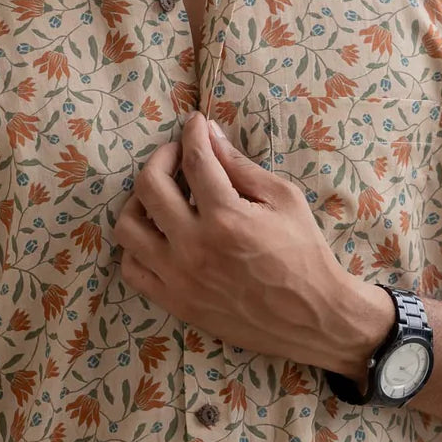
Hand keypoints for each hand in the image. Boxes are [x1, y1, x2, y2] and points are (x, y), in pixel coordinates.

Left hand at [112, 109, 362, 371]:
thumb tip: (210, 136)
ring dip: (139, 200)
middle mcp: (194, 246)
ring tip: (160, 194)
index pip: (195, 160)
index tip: (195, 123)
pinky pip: (132, 268)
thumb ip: (242, 166)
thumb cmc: (305, 253)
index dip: (192, 133)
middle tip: (177, 154)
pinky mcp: (175, 302)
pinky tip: (158, 233)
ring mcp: (179, 278)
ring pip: (128, 227)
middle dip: (161, 157)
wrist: (313, 317)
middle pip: (149, 186)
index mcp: (226, 217)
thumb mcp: (284, 199)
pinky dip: (137, 245)